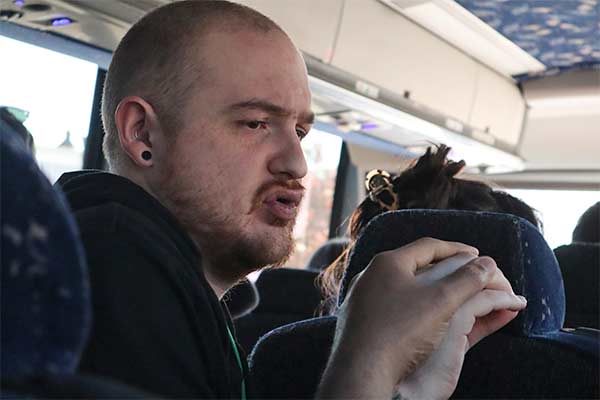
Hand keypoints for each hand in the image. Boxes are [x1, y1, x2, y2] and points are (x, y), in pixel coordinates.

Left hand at [317, 238, 502, 398]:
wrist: (360, 373)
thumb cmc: (399, 332)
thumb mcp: (441, 302)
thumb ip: (467, 280)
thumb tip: (488, 263)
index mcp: (388, 263)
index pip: (429, 246)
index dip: (458, 249)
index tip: (477, 256)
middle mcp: (372, 277)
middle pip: (418, 267)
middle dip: (448, 272)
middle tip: (470, 277)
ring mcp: (365, 301)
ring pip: (408, 290)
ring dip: (435, 293)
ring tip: (457, 300)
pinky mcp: (364, 324)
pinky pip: (398, 310)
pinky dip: (420, 311)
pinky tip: (431, 322)